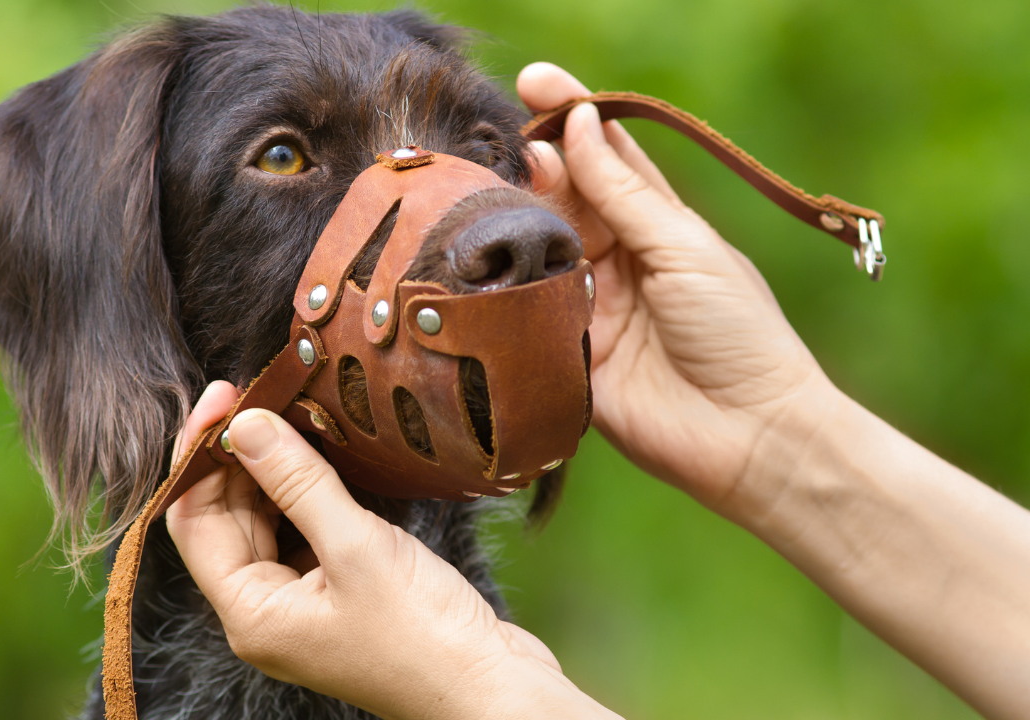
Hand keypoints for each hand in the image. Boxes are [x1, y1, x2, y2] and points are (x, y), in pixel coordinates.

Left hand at [166, 382, 612, 719]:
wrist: (490, 688)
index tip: (223, 395)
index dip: (199, 454)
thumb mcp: (356, 546)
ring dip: (272, 469)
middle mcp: (265, 611)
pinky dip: (306, 490)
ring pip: (265, 520)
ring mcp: (301, 603)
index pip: (191, 520)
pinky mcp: (338, 591)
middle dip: (236, 455)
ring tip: (291, 410)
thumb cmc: (424, 635)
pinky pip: (303, 530)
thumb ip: (297, 482)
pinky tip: (323, 453)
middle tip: (259, 390)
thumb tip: (245, 424)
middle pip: (224, 518)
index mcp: (250, 613)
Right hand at [517, 62, 837, 515]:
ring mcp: (586, 307)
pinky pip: (523, 314)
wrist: (749, 435)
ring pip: (535, 250)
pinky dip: (503, 287)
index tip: (535, 82)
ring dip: (514, 219)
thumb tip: (578, 125)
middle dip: (535, 164)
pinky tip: (482, 260)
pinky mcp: (564, 356)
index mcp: (655, 225)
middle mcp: (615, 260)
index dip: (570, 116)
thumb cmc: (738, 332)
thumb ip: (625, 192)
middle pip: (562, 198)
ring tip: (494, 191)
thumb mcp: (684, 247)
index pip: (605, 156)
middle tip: (512, 143)